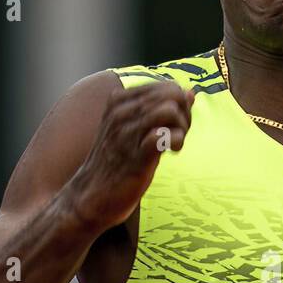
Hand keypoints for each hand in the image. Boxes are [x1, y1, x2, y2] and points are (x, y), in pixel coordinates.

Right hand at [66, 80, 194, 232]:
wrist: (92, 196)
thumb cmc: (117, 162)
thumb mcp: (137, 129)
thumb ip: (162, 109)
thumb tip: (190, 93)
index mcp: (120, 100)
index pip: (167, 87)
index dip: (180, 105)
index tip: (174, 125)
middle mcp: (121, 112)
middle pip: (172, 95)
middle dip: (184, 115)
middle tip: (178, 135)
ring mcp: (125, 133)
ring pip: (170, 110)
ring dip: (182, 128)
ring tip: (173, 144)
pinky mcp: (134, 156)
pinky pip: (164, 134)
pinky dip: (176, 141)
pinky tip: (170, 152)